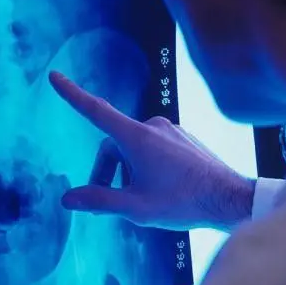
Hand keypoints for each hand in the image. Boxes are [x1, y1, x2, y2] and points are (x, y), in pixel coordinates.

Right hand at [49, 71, 255, 230]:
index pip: (96, 111)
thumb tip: (67, 199)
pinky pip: (154, 148)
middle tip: (112, 200)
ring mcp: (171, 130)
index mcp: (137, 138)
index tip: (55, 77)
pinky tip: (160, 190)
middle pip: (114, 145)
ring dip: (128, 171)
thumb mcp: (135, 207)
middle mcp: (153, 126)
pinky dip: (146, 166)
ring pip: (134, 148)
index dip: (73, 94)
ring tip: (141, 199)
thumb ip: (99, 200)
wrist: (229, 198)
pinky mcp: (183, 138)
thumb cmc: (183, 202)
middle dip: (107, 172)